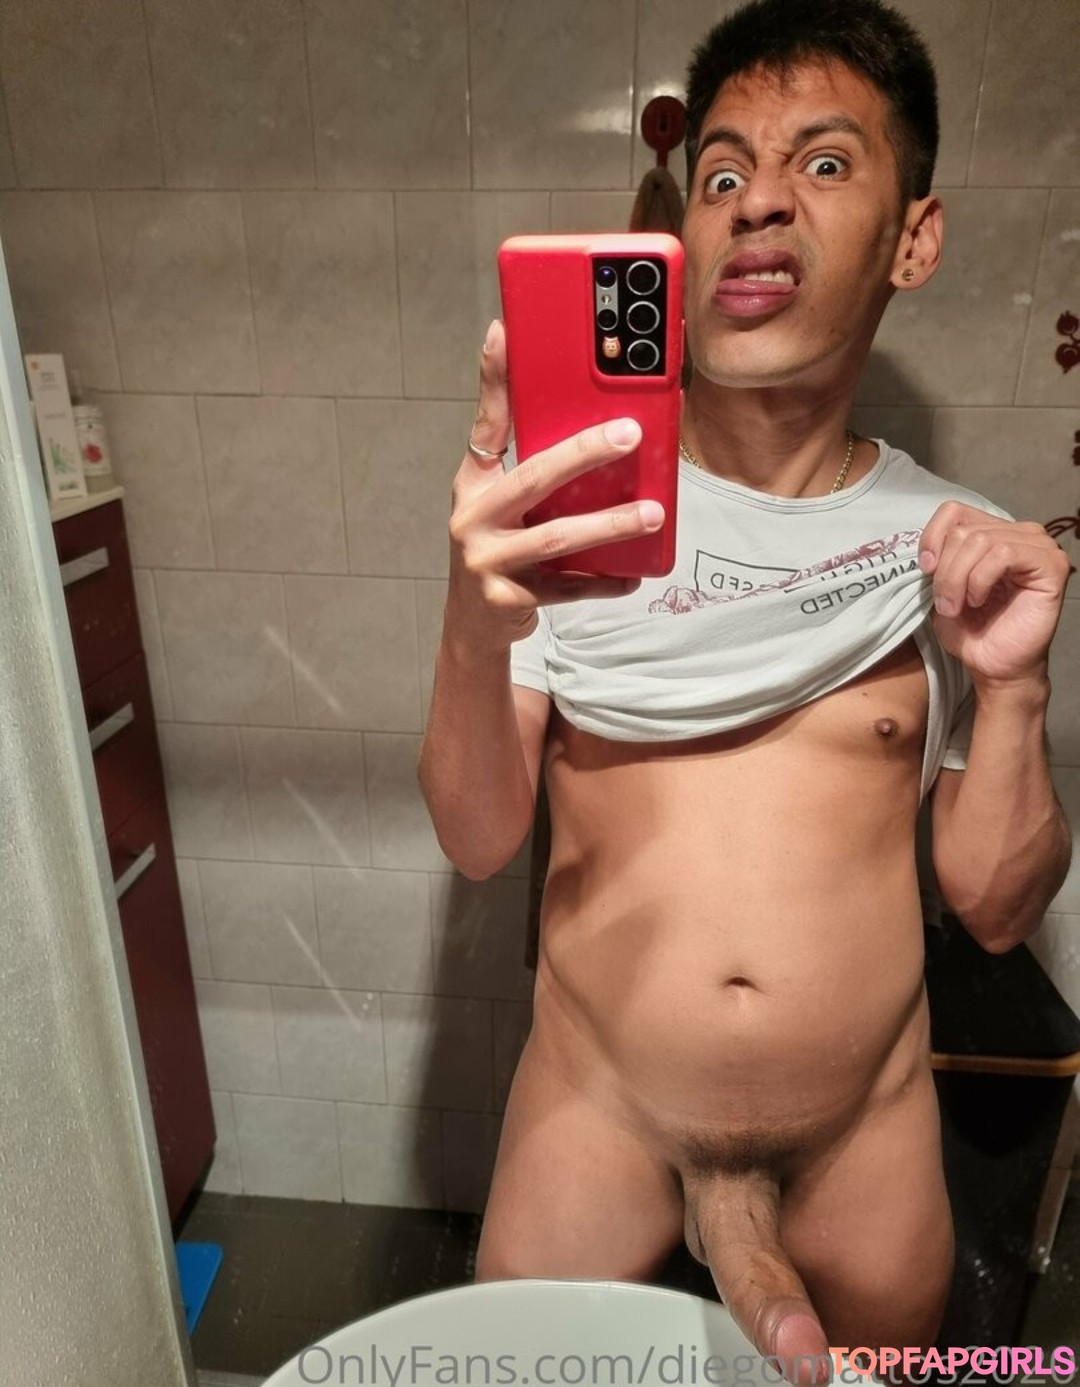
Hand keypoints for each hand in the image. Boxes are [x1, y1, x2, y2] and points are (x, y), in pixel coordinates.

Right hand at [445, 320, 664, 654]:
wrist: (475, 625)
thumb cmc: (497, 550)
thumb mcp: (499, 502)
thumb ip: (529, 460)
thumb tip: (584, 416)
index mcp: (473, 484)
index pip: (485, 423)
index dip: (493, 377)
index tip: (505, 331)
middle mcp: (473, 518)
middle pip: (534, 477)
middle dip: (585, 453)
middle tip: (631, 434)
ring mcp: (487, 561)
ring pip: (557, 537)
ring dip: (609, 524)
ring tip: (653, 513)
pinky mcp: (507, 600)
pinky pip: (568, 588)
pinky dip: (604, 581)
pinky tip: (634, 573)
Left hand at [918, 502, 1071, 686]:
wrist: (995, 666)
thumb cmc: (973, 630)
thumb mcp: (942, 588)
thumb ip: (937, 559)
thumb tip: (927, 547)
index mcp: (993, 533)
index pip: (954, 511)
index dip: (932, 537)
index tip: (924, 570)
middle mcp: (1018, 533)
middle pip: (964, 530)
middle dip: (945, 570)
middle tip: (946, 603)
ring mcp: (1038, 546)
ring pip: (981, 541)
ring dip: (959, 578)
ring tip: (958, 606)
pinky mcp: (1051, 565)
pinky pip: (1004, 554)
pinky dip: (981, 579)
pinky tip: (979, 600)